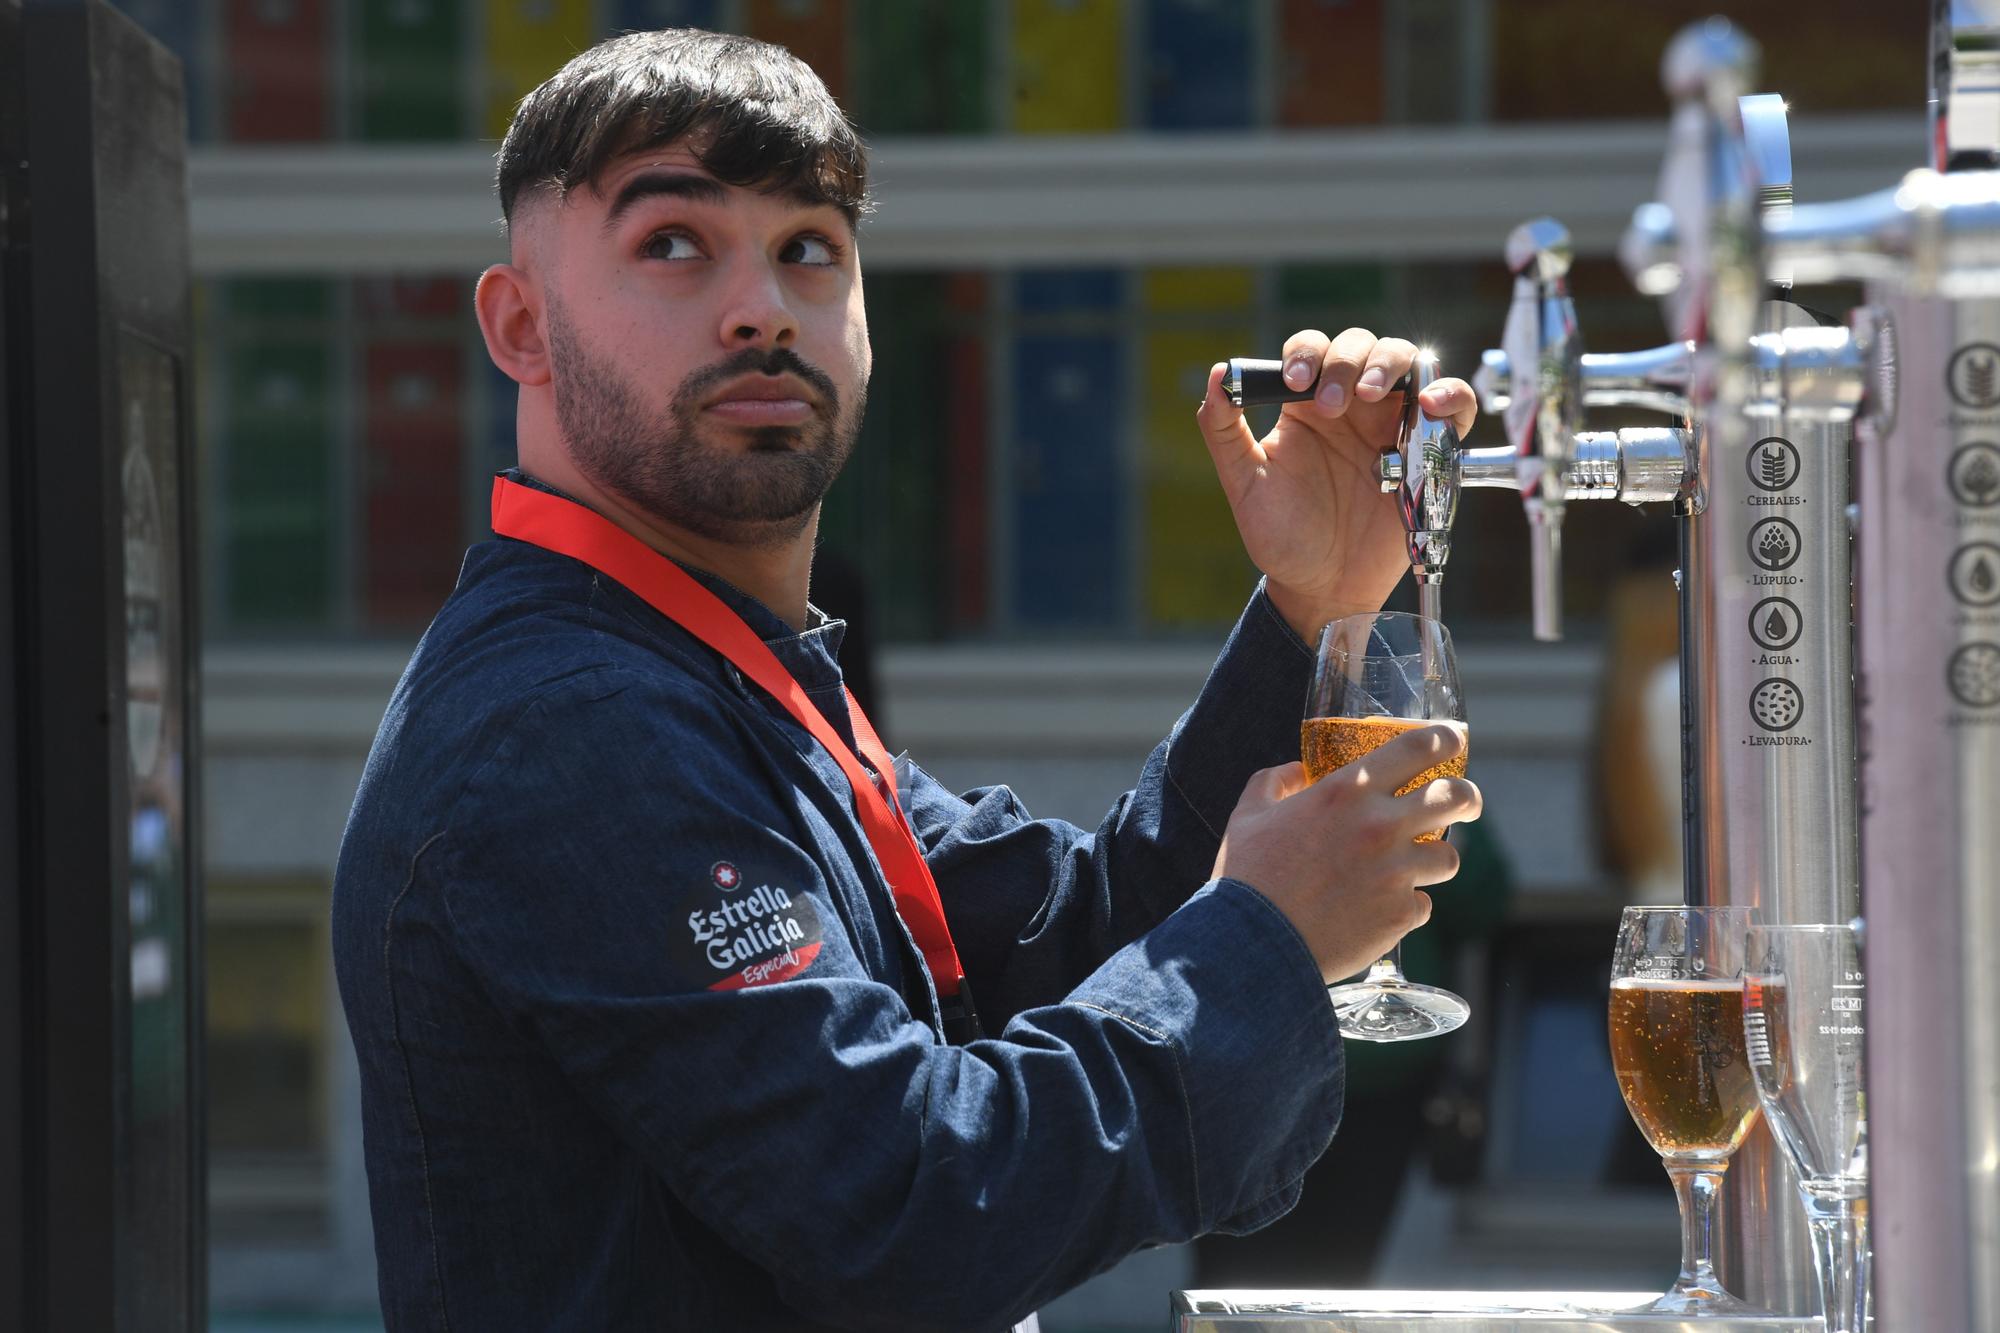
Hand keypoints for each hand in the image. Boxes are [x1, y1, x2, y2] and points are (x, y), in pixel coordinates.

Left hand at [1194, 328, 1477, 640]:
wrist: (1323, 586)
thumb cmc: (1283, 536)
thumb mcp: (1244, 483)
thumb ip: (1224, 431)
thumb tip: (1216, 375)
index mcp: (1305, 405)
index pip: (1311, 350)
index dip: (1306, 353)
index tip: (1296, 383)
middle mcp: (1351, 406)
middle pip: (1361, 345)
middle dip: (1347, 361)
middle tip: (1331, 402)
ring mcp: (1392, 424)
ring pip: (1407, 361)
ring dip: (1391, 364)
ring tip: (1372, 394)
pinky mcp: (1429, 449)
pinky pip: (1453, 408)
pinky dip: (1451, 394)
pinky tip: (1431, 405)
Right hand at [1210, 725, 1481, 984]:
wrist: (1254, 944)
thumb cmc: (1248, 876)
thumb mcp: (1249, 815)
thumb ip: (1273, 782)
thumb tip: (1294, 772)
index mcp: (1348, 791)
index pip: (1418, 747)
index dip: (1445, 739)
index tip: (1452, 741)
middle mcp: (1380, 826)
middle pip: (1457, 797)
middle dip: (1468, 797)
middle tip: (1464, 803)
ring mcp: (1395, 873)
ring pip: (1449, 858)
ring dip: (1434, 859)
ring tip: (1415, 865)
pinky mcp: (1398, 915)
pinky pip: (1423, 905)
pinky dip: (1407, 906)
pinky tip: (1383, 908)